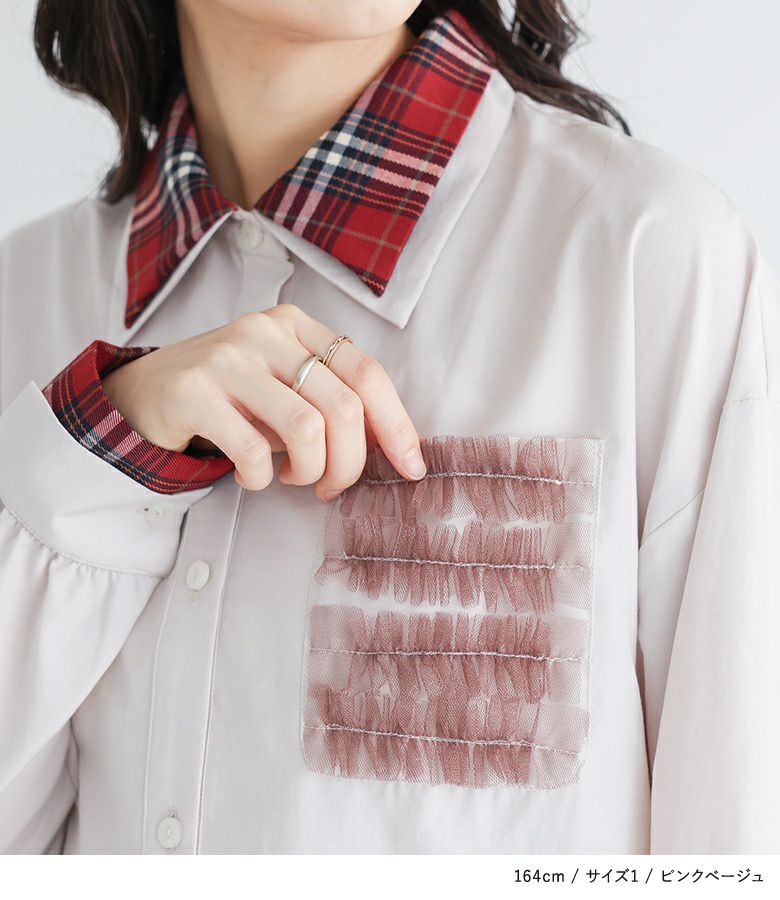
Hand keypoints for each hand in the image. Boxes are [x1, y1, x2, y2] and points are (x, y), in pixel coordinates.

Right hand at [101, 304, 425, 498]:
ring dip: (310, 470)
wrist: (146, 393)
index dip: (397, 425)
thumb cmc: (231, 397)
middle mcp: (265, 331)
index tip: (412, 467)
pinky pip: (251, 450)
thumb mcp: (285, 386)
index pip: (367, 372)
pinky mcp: (193, 391)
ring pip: (306, 427)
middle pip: (343, 405)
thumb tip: (393, 445)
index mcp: (297, 325)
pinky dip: (260, 478)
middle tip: (332, 487)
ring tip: (295, 478)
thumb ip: (332, 400)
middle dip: (350, 463)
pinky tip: (253, 477)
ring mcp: (227, 357)